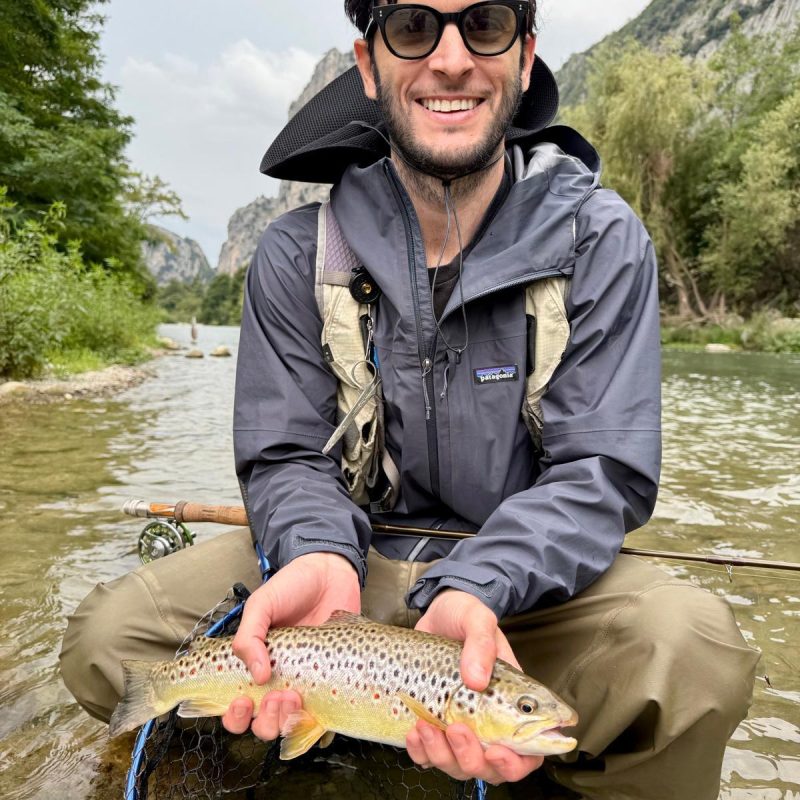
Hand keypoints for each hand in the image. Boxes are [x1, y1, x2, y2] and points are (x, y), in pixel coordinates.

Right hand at [221, 551, 360, 738]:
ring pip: (288, 724)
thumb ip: (248, 637)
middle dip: (264, 720)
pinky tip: (313, 706)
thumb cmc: (292, 586)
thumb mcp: (262, 605)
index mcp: (254, 664)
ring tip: (293, 695)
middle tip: (274, 696)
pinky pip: (319, 715)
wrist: (331, 573)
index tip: (242, 701)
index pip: (236, 706)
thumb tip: (257, 677)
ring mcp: (303, 683)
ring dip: (285, 720)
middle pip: (261, 724)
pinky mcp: (329, 681)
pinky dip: (313, 721)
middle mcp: (276, 680)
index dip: (234, 715)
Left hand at [408, 589, 542, 782]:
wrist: (435, 611)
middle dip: (472, 758)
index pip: (527, 752)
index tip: (496, 749)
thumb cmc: (464, 614)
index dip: (516, 763)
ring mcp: (459, 723)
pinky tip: (414, 730)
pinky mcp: (433, 721)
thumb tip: (476, 679)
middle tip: (458, 729)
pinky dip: (421, 751)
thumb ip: (481, 643)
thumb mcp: (477, 619)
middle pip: (490, 767)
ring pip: (458, 764)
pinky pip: (428, 754)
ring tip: (427, 726)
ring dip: (442, 755)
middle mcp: (488, 720)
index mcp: (511, 701)